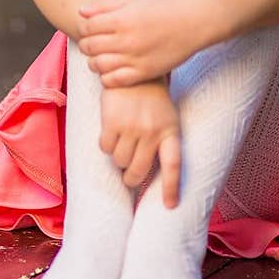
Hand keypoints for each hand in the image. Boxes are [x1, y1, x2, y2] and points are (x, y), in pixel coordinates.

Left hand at [76, 0, 197, 86]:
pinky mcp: (143, 73)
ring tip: (101, 56)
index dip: (84, 28)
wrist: (193, 22)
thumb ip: (105, 5)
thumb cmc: (164, 8)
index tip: (90, 28)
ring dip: (94, 61)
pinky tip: (111, 70)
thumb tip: (81, 12)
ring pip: (97, 66)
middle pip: (89, 46)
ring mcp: (134, 58)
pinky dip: (106, 77)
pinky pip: (113, 81)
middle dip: (87, 44)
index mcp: (122, 18)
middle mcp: (125, 39)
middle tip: (94, 42)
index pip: (87, 27)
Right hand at [100, 80, 180, 207]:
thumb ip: (163, 141)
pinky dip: (106, 145)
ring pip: (120, 161)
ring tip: (122, 141)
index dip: (172, 188)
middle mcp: (152, 131)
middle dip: (131, 178)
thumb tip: (151, 173)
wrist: (133, 71)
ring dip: (118, 157)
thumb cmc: (152, 100)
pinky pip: (105, 148)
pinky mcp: (112, 122)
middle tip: (129, 177)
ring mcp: (132, 127)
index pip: (173, 166)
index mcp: (170, 131)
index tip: (170, 206)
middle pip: (138, 171)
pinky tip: (111, 131)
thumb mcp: (167, 118)